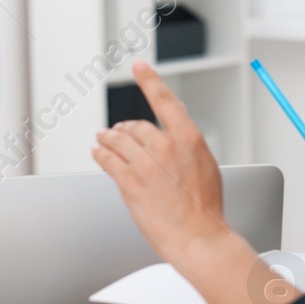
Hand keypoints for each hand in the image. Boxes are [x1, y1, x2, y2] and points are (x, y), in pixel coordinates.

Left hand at [92, 62, 230, 261]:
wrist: (199, 237)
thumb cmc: (206, 208)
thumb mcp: (206, 166)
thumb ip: (187, 145)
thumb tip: (175, 129)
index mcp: (189, 139)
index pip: (165, 101)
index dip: (150, 80)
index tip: (139, 66)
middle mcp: (166, 146)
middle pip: (136, 126)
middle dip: (126, 130)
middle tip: (118, 132)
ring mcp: (146, 164)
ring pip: (118, 141)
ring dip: (108, 139)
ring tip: (103, 139)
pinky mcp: (129, 182)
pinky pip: (107, 160)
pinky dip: (100, 154)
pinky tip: (98, 153)